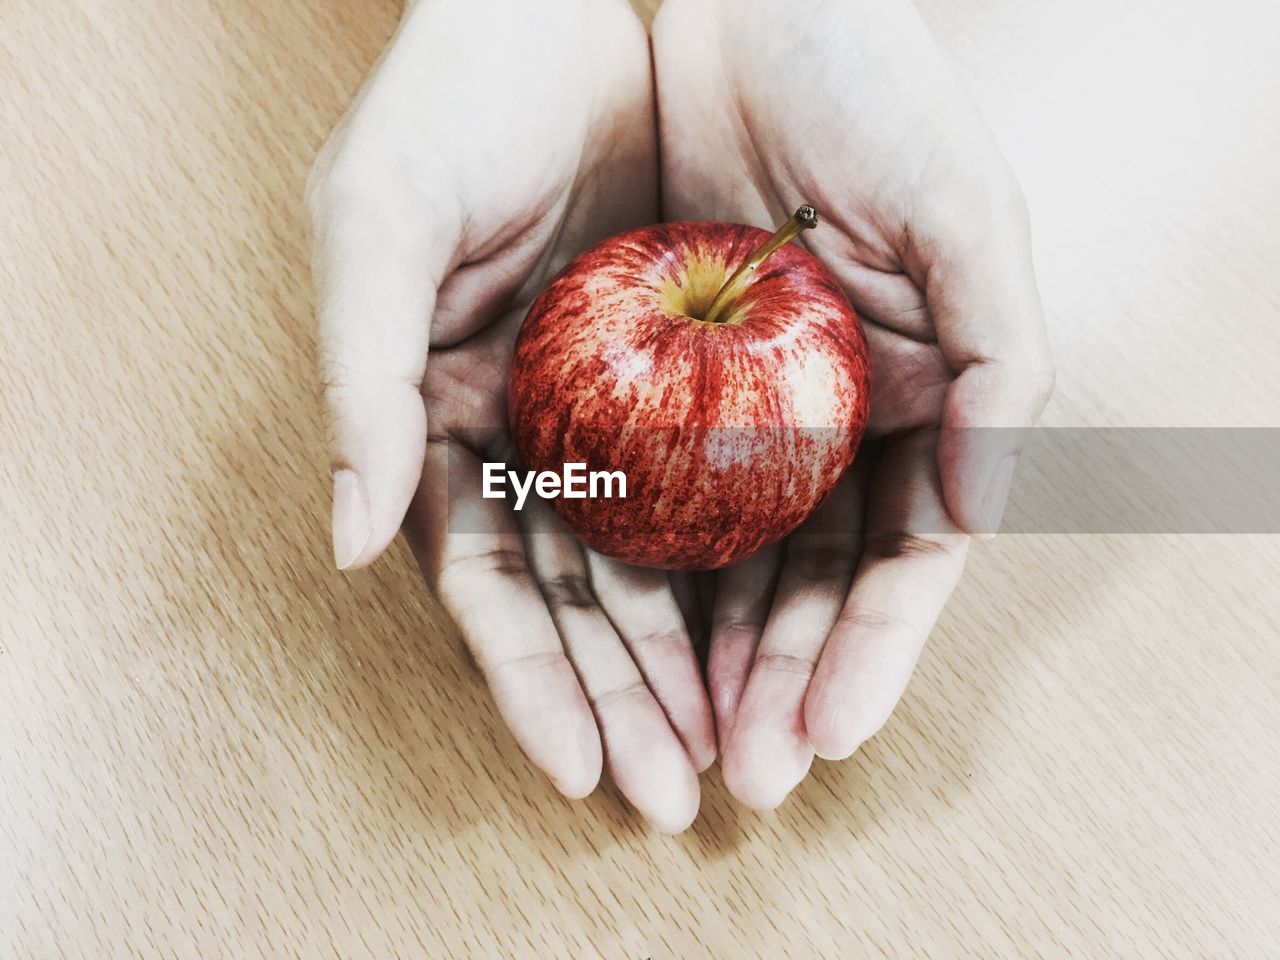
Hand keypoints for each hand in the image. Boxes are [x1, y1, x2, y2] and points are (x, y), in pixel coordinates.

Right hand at [308, 0, 713, 831]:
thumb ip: (355, 382)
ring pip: (660, 559)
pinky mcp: (690, 369)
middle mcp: (529, 432)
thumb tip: (344, 540)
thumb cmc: (447, 106)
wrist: (560, 11)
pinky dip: (750, 557)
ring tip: (745, 746)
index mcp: (440, 419)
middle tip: (680, 794)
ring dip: (698, 656)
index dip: (530, 679)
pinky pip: (727, 480)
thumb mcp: (375, 227)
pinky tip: (783, 627)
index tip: (582, 766)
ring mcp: (612, 409)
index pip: (485, 582)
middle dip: (630, 698)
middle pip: (580, 596)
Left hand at [653, 0, 1054, 807]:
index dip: (870, 652)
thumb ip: (1003, 367)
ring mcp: (739, 406)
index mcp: (919, 398)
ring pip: (720, 560)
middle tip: (737, 777)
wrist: (752, 4)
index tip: (824, 734)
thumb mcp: (969, 214)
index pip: (900, 559)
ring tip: (673, 748)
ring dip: (701, 657)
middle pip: (805, 582)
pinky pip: (640, 488)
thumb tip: (979, 516)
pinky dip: (635, 567)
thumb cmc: (874, 89)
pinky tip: (617, 640)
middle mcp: (829, 418)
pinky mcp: (649, 376)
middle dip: (774, 682)